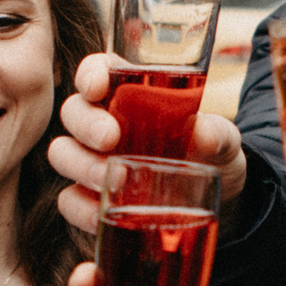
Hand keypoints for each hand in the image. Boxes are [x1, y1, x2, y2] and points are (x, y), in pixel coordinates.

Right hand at [47, 52, 247, 234]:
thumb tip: (205, 133)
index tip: (97, 87)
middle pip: (73, 112)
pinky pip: (70, 201)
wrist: (217, 198)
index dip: (90, 74)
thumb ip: (219, 134)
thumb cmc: (212, 153)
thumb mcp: (224, 141)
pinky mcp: (91, 198)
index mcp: (129, 92)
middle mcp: (103, 122)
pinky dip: (82, 208)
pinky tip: (103, 215)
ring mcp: (92, 160)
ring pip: (62, 153)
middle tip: (111, 139)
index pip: (97, 71)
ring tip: (114, 180)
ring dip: (81, 165)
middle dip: (86, 124)